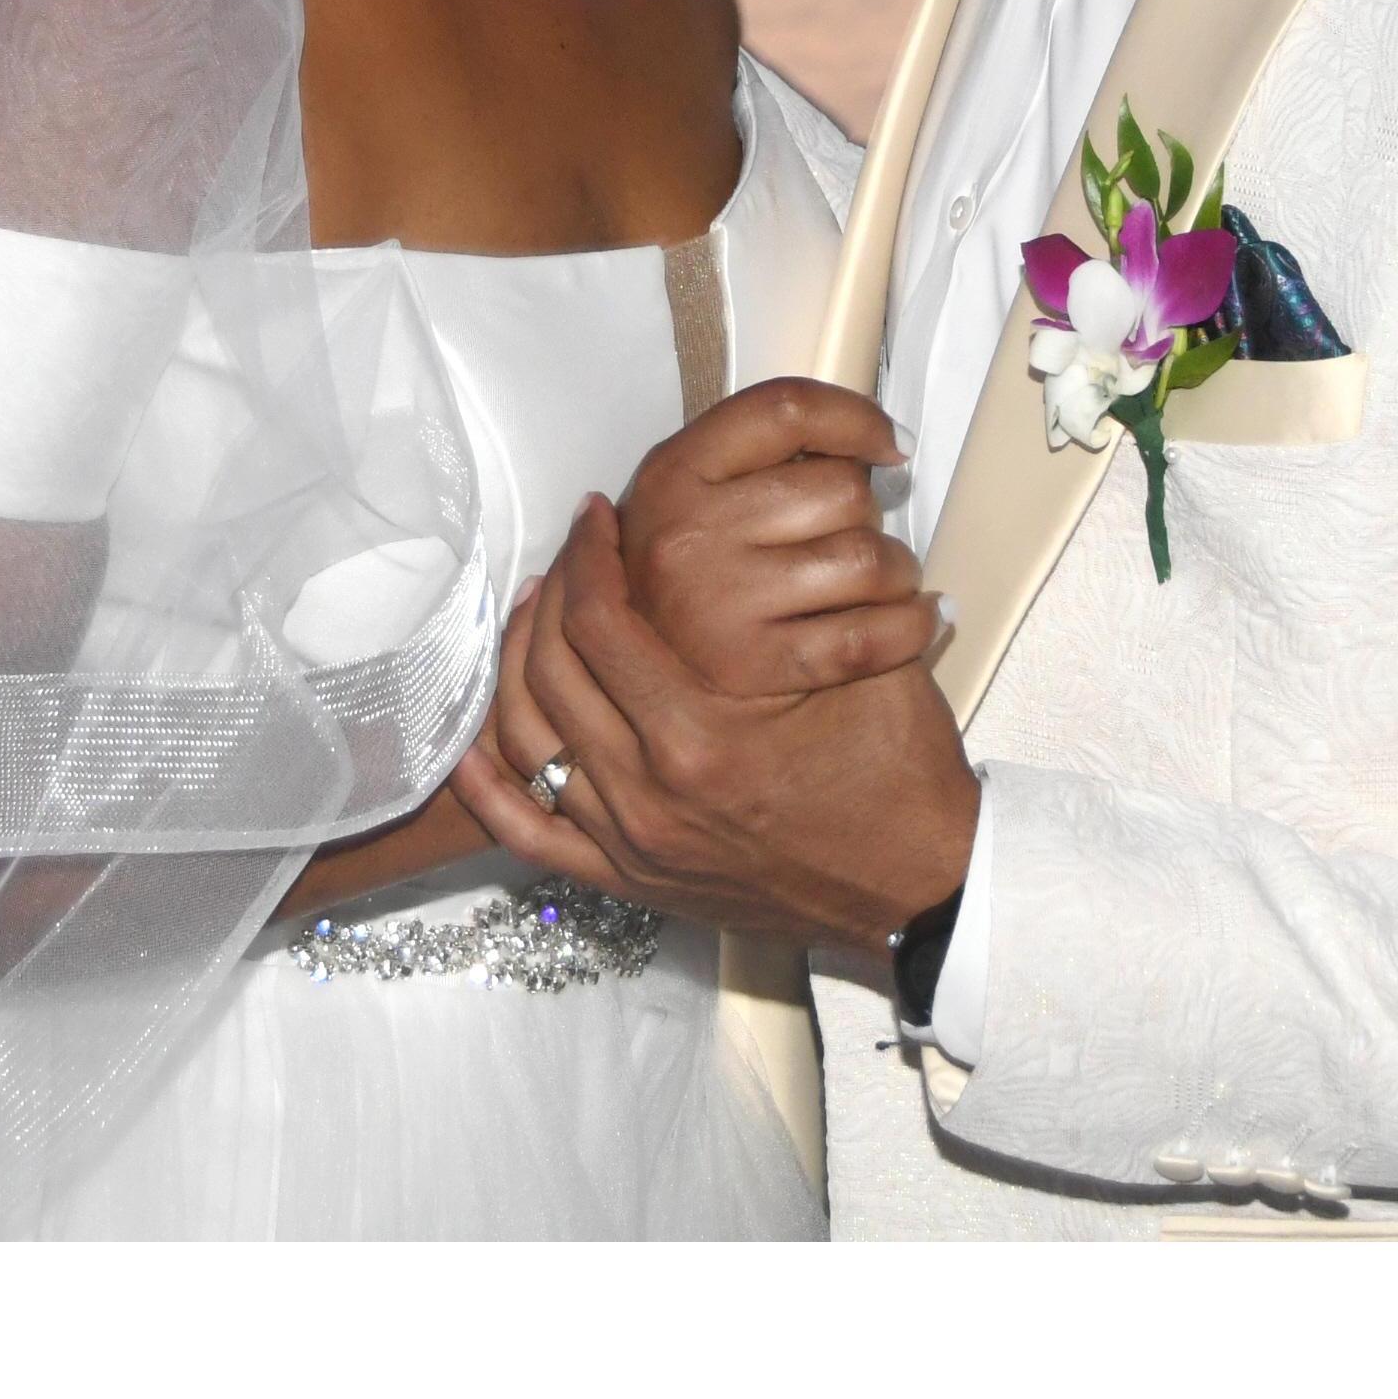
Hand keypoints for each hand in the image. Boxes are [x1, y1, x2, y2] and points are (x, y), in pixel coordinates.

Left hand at [450, 499, 979, 951]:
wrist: (920, 886)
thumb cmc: (900, 774)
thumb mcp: (862, 664)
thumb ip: (799, 591)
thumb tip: (743, 512)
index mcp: (701, 739)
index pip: (599, 622)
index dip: (588, 553)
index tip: (596, 514)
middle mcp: (650, 797)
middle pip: (550, 672)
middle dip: (550, 594)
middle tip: (569, 552)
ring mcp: (634, 846)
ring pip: (529, 742)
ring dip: (518, 667)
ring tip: (535, 614)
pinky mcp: (632, 881)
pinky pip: (531, 835)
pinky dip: (492, 788)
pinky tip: (476, 744)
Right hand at [613, 376, 932, 699]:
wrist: (645, 680)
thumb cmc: (689, 570)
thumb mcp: (691, 495)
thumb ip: (759, 459)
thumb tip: (874, 443)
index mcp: (672, 472)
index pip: (786, 409)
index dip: (857, 418)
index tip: (890, 444)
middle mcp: (688, 532)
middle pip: (841, 489)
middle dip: (869, 511)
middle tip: (856, 535)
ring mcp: (718, 602)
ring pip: (866, 559)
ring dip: (897, 570)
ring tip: (885, 581)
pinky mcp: (754, 667)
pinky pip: (868, 637)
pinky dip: (912, 625)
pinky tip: (920, 618)